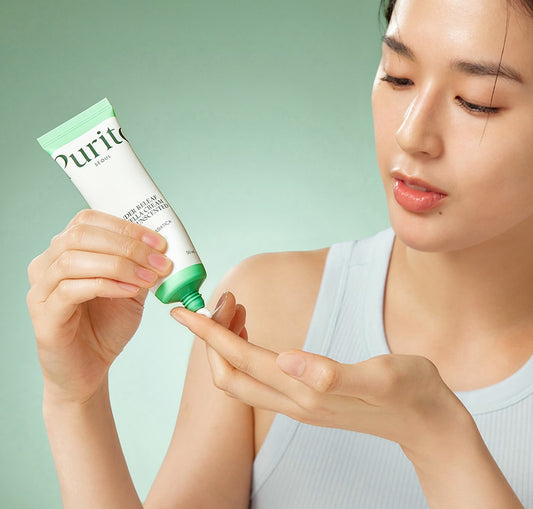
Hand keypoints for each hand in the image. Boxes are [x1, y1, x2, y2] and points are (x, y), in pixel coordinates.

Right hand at [27, 209, 171, 403]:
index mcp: (65, 251)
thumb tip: (162, 247)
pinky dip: (106, 285)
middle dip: (127, 244)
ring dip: (119, 264)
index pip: (88, 220)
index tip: (158, 241)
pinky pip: (71, 289)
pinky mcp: (44, 315)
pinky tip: (130, 290)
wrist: (90, 369)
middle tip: (158, 259)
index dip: (125, 226)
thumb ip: (140, 265)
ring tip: (148, 276)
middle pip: (80, 235)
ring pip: (73, 259)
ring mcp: (41, 289)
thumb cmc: (106, 326)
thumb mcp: (131, 288)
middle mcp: (46, 265)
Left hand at [171, 295, 468, 460]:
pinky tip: (253, 332)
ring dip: (227, 345)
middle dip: (210, 339)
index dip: (210, 336)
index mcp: (307, 393)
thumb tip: (286, 360)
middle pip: (232, 373)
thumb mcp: (381, 378)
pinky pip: (260, 377)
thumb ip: (333, 373)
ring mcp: (300, 404)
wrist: (428, 423)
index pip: (243, 361)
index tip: (184, 313)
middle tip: (205, 304)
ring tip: (227, 310)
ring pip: (244, 377)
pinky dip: (246, 351)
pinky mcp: (308, 400)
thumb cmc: (411, 394)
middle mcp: (295, 402)